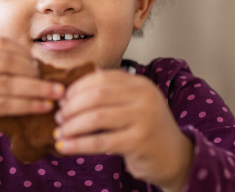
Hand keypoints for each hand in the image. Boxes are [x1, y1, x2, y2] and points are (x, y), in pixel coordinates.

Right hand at [0, 37, 64, 153]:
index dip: (25, 54)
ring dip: (38, 90)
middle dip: (36, 73)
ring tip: (58, 94)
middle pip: (9, 63)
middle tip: (57, 81)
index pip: (1, 44)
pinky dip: (28, 105)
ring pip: (10, 85)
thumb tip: (31, 64)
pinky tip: (43, 107)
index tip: (40, 66)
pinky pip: (6, 105)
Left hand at [54, 69, 192, 191]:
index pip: (100, 78)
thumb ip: (109, 95)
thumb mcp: (132, 105)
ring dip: (72, 125)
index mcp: (140, 84)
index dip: (76, 88)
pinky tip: (65, 146)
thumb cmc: (147, 130)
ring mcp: (143, 118)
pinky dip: (78, 144)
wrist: (175, 157)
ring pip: (96, 117)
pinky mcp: (139, 141)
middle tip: (58, 117)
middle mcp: (144, 97)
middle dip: (71, 106)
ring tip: (61, 132)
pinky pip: (100, 141)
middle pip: (96, 95)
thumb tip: (70, 90)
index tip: (61, 99)